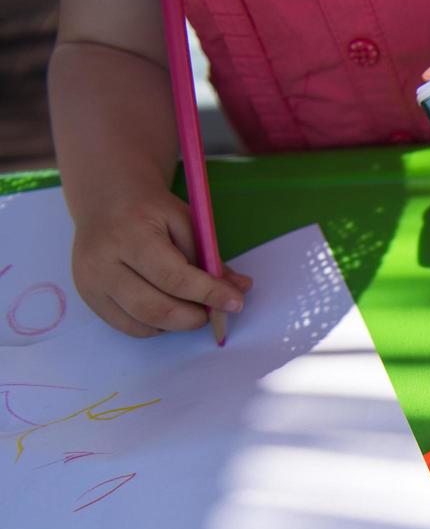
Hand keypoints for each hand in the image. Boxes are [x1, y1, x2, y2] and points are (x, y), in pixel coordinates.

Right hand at [71, 188, 251, 337]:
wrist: (105, 202)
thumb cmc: (150, 211)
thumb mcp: (186, 222)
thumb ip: (211, 257)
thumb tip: (240, 289)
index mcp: (129, 235)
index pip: (174, 277)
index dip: (209, 294)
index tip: (235, 302)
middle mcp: (102, 262)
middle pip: (155, 308)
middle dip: (193, 317)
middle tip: (213, 311)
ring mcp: (90, 283)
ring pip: (143, 323)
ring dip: (177, 324)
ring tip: (192, 307)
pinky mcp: (88, 298)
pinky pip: (129, 326)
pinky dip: (157, 325)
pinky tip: (168, 308)